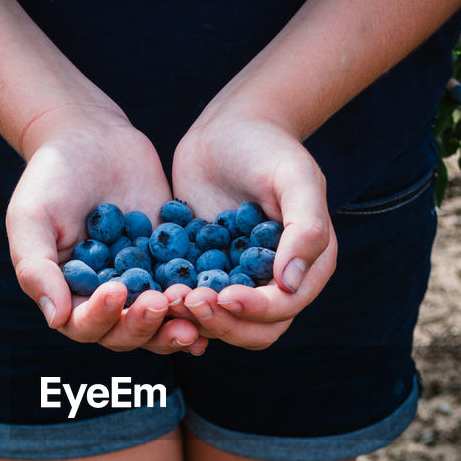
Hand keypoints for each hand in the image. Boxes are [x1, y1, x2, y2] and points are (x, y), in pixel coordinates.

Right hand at [6, 104, 206, 354]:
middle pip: (127, 334)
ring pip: (161, 322)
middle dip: (145, 324)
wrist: (92, 137)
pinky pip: (189, 292)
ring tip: (194, 307)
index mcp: (70, 298)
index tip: (116, 290)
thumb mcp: (31, 216)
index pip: (86, 325)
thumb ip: (36, 268)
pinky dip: (203, 300)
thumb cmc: (51, 176)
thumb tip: (56, 320)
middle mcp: (108, 302)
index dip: (101, 316)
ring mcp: (143, 286)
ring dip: (178, 322)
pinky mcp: (172, 266)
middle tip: (162, 302)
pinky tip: (219, 298)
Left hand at [170, 109, 335, 349]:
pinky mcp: (203, 275)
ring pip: (220, 325)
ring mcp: (238, 282)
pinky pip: (191, 305)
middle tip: (188, 301)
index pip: (283, 308)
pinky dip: (174, 307)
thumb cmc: (268, 146)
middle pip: (253, 331)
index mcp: (307, 267)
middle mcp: (275, 284)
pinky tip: (152, 295)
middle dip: (221, 323)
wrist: (226, 129)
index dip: (254, 309)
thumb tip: (289, 283)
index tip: (223, 294)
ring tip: (167, 298)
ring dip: (194, 320)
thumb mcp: (296, 177)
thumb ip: (306, 228)